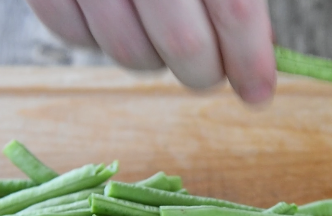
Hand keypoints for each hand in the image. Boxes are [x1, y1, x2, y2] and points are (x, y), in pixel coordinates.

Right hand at [26, 0, 276, 103]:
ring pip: (127, 51)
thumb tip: (256, 43)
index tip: (259, 91)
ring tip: (165, 33)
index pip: (233, 8)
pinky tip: (120, 16)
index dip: (250, 58)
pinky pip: (72, 35)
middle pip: (183, 44)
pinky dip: (101, 39)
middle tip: (213, 68)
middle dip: (205, 71)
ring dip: (156, 58)